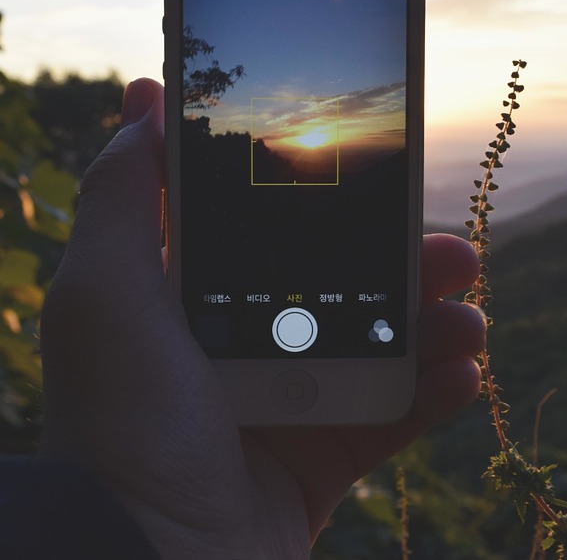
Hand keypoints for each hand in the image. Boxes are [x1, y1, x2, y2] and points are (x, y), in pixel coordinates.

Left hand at [39, 77, 484, 558]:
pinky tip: (463, 375)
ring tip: (466, 317)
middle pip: (338, 276)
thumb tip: (145, 106)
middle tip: (447, 248)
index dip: (312, 189)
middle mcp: (237, 341)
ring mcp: (283, 401)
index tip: (370, 154)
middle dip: (400, 257)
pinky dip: (436, 393)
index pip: (258, 222)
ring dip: (435, 322)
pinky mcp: (320, 459)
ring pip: (378, 341)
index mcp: (187, 297)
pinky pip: (394, 416)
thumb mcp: (100, 298)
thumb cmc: (120, 429)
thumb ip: (122, 199)